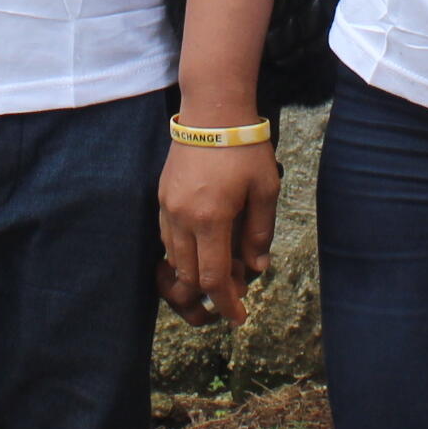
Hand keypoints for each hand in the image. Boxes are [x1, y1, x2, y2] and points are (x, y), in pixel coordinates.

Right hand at [156, 141, 277, 329]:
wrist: (212, 110)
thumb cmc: (244, 149)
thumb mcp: (265, 191)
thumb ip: (259, 233)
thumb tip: (257, 268)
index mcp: (210, 220)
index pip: (212, 278)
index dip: (226, 303)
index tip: (238, 317)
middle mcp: (182, 218)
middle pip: (187, 276)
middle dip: (207, 295)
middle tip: (232, 296)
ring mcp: (167, 208)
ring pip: (173, 259)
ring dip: (193, 273)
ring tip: (220, 270)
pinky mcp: (162, 197)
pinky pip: (167, 237)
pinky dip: (183, 252)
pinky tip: (203, 246)